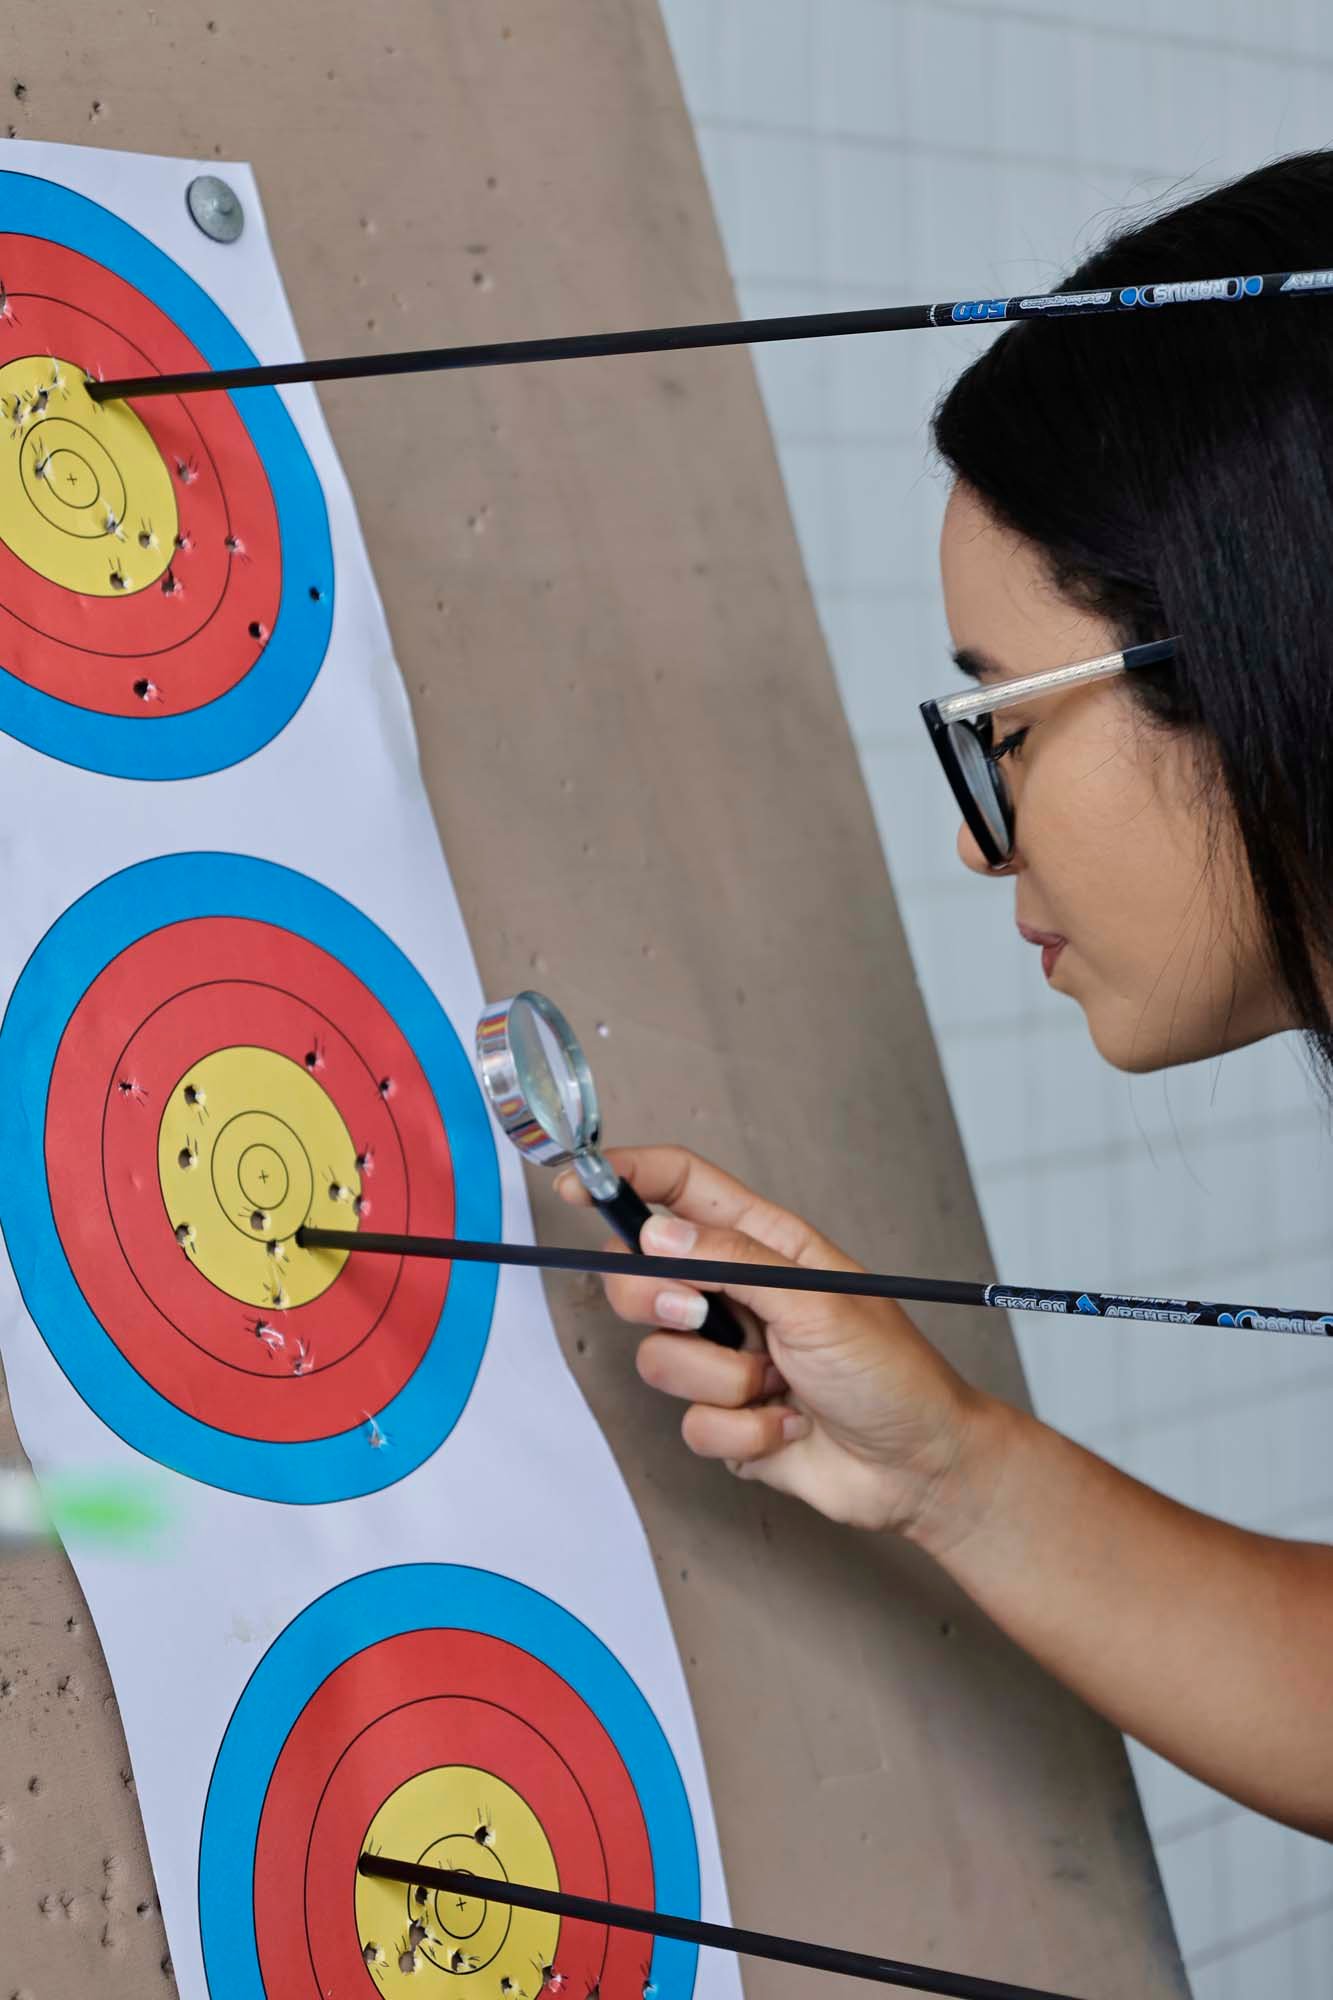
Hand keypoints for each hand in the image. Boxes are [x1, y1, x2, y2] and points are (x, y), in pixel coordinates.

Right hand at [555, 1146, 997, 1540]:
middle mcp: (735, 1293)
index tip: (577, 1182)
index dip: (626, 1178)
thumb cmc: (892, 1374)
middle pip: (640, 1272)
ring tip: (780, 1388)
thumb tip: (656, 1231)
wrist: (917, 1469)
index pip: (679, 1188)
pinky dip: (742, 1433)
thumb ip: (731, 1263)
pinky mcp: (723, 1417)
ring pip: (658, 1357)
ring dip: (723, 1383)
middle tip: (699, 1315)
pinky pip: (689, 1423)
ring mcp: (724, 1357)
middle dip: (656, 1300)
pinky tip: (789, 1429)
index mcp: (762, 1244)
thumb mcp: (818, 1304)